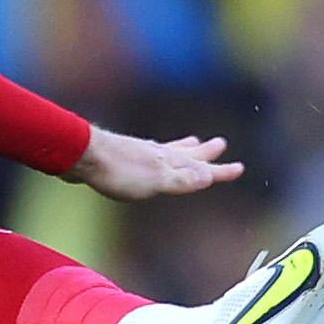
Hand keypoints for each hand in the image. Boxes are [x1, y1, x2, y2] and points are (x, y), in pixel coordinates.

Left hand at [74, 126, 244, 199]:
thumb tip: (209, 177)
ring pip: (169, 149)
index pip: (201, 169)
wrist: (83, 155)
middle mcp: (158, 155)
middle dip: (205, 153)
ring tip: (194, 142)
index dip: (220, 171)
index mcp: (169, 163)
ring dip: (184, 147)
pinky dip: (160, 151)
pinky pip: (151, 152)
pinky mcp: (123, 156)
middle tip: (221, 144)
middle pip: (187, 153)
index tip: (240, 168)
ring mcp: (141, 153)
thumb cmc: (119, 172)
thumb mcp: (155, 181)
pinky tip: (150, 151)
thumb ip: (181, 180)